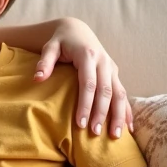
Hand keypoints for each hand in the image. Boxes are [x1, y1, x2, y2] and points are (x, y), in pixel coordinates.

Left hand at [35, 18, 132, 138]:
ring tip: (116, 136)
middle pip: (106, 91)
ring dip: (119, 115)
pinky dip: (127, 110)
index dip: (86, 104)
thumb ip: (45, 62)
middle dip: (102, 113)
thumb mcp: (50, 47)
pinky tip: (129, 127)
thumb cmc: (60, 41)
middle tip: (95, 133)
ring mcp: (112, 68)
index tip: (81, 123)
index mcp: (88, 55)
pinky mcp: (115, 73)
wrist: (77, 30)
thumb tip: (37, 79)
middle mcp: (104, 62)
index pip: (88, 83)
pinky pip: (123, 93)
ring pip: (119, 93)